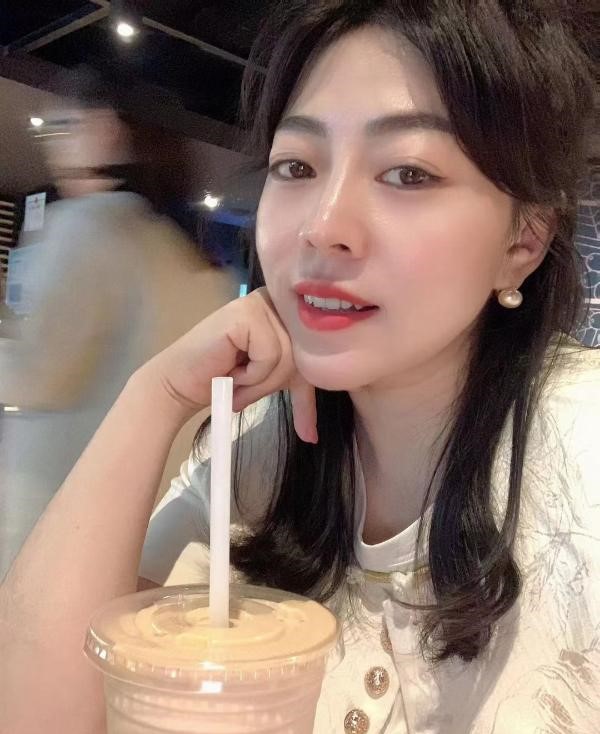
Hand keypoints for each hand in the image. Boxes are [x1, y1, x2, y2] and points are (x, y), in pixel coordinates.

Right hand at [143, 288, 317, 442]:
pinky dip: (250, 373)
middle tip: (242, 381)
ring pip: (288, 358)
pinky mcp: (246, 313)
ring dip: (259, 380)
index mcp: (285, 311)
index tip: (288, 411)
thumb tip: (315, 437)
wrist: (182, 384)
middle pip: (303, 355)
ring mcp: (260, 303)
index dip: (302, 384)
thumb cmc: (224, 381)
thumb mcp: (271, 382)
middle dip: (272, 382)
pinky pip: (270, 355)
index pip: (314, 350)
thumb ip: (298, 395)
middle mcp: (275, 301)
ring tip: (234, 375)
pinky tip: (229, 367)